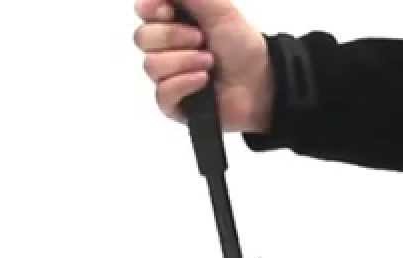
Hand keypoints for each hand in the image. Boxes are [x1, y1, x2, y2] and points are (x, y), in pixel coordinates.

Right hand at [133, 0, 273, 133]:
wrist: (260, 82)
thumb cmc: (241, 46)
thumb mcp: (219, 9)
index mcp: (174, 20)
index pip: (143, 10)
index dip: (152, 9)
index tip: (169, 11)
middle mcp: (166, 46)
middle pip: (142, 37)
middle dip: (173, 36)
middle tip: (201, 39)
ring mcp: (167, 75)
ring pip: (151, 65)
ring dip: (185, 61)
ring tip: (210, 62)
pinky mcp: (171, 102)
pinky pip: (163, 92)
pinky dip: (186, 83)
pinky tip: (204, 81)